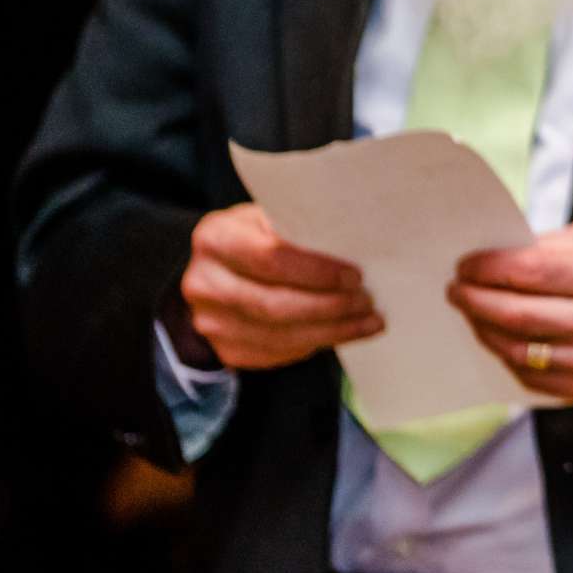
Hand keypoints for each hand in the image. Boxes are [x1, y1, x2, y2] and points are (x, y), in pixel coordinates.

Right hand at [176, 203, 380, 368]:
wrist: (214, 270)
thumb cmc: (256, 237)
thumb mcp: (268, 219)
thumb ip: (299, 230)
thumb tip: (357, 246)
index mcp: (216, 238)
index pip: (271, 257)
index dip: (317, 271)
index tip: (355, 276)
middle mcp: (204, 282)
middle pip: (275, 304)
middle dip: (330, 306)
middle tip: (367, 302)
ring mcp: (210, 321)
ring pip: (279, 335)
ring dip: (332, 332)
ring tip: (368, 322)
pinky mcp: (224, 349)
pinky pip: (276, 353)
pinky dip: (315, 344)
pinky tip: (342, 333)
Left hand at [449, 221, 572, 403]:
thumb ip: (554, 246)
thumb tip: (500, 258)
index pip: (526, 270)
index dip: (485, 268)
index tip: (465, 265)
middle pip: (514, 314)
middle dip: (474, 300)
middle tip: (457, 291)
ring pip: (519, 351)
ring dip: (486, 331)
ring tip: (475, 315)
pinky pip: (536, 379)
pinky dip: (512, 359)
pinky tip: (504, 341)